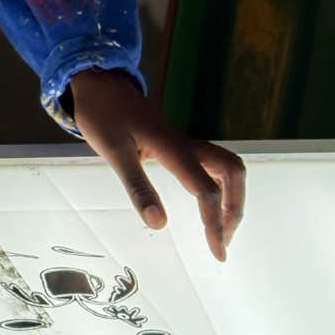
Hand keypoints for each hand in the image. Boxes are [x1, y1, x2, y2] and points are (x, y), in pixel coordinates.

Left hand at [69, 69, 244, 262]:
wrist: (99, 83)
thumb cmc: (102, 115)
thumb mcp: (113, 152)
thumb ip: (137, 187)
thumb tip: (159, 224)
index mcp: (173, 148)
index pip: (206, 189)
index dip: (215, 223)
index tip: (217, 252)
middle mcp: (186, 144)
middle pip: (232, 172)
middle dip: (235, 208)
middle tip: (222, 240)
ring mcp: (184, 142)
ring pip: (227, 166)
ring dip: (231, 196)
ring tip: (220, 227)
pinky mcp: (178, 143)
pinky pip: (212, 164)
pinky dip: (219, 186)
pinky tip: (208, 202)